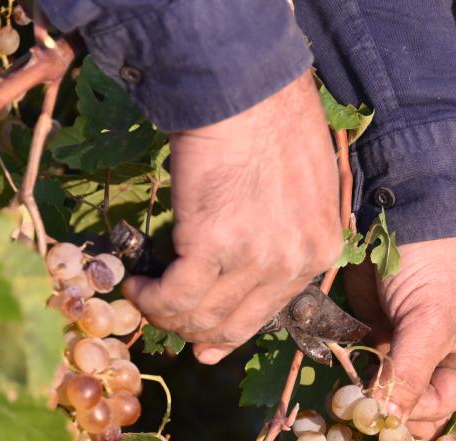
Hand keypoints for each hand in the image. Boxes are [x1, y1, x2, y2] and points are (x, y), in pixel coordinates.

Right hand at [123, 71, 340, 363]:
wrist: (245, 87)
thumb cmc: (271, 120)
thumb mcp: (303, 185)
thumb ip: (286, 229)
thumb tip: (251, 262)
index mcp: (321, 249)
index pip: (273, 311)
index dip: (231, 329)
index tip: (203, 337)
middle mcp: (295, 262)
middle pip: (237, 324)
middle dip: (195, 328)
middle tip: (163, 313)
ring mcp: (257, 258)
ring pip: (203, 316)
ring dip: (165, 313)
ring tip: (142, 293)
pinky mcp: (213, 246)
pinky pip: (175, 296)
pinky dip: (150, 298)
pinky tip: (134, 284)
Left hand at [344, 236, 455, 437]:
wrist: (404, 215)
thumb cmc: (436, 266)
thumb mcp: (430, 322)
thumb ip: (409, 373)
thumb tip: (388, 421)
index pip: (442, 406)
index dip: (409, 416)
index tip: (374, 421)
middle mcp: (450, 361)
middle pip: (416, 406)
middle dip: (388, 413)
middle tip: (356, 420)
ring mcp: (414, 351)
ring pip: (389, 393)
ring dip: (366, 400)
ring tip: (342, 405)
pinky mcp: (385, 339)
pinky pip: (369, 373)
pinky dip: (354, 381)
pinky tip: (337, 390)